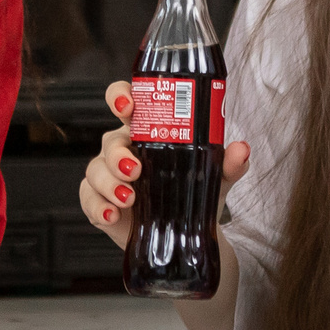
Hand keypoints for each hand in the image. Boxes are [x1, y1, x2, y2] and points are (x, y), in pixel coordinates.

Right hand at [78, 78, 251, 252]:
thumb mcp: (215, 178)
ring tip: (128, 199)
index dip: (120, 96)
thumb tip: (241, 149)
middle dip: (117, 153)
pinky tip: (111, 215)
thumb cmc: (194, 193)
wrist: (187, 234)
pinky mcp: (98, 200)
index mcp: (147, 131)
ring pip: (95, 169)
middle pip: (109, 139)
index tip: (127, 105)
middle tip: (135, 169)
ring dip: (109, 183)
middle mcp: (124, 148)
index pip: (127, 102)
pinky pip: (87, 197)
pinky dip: (98, 207)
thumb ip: (229, 164)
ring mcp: (108, 175)